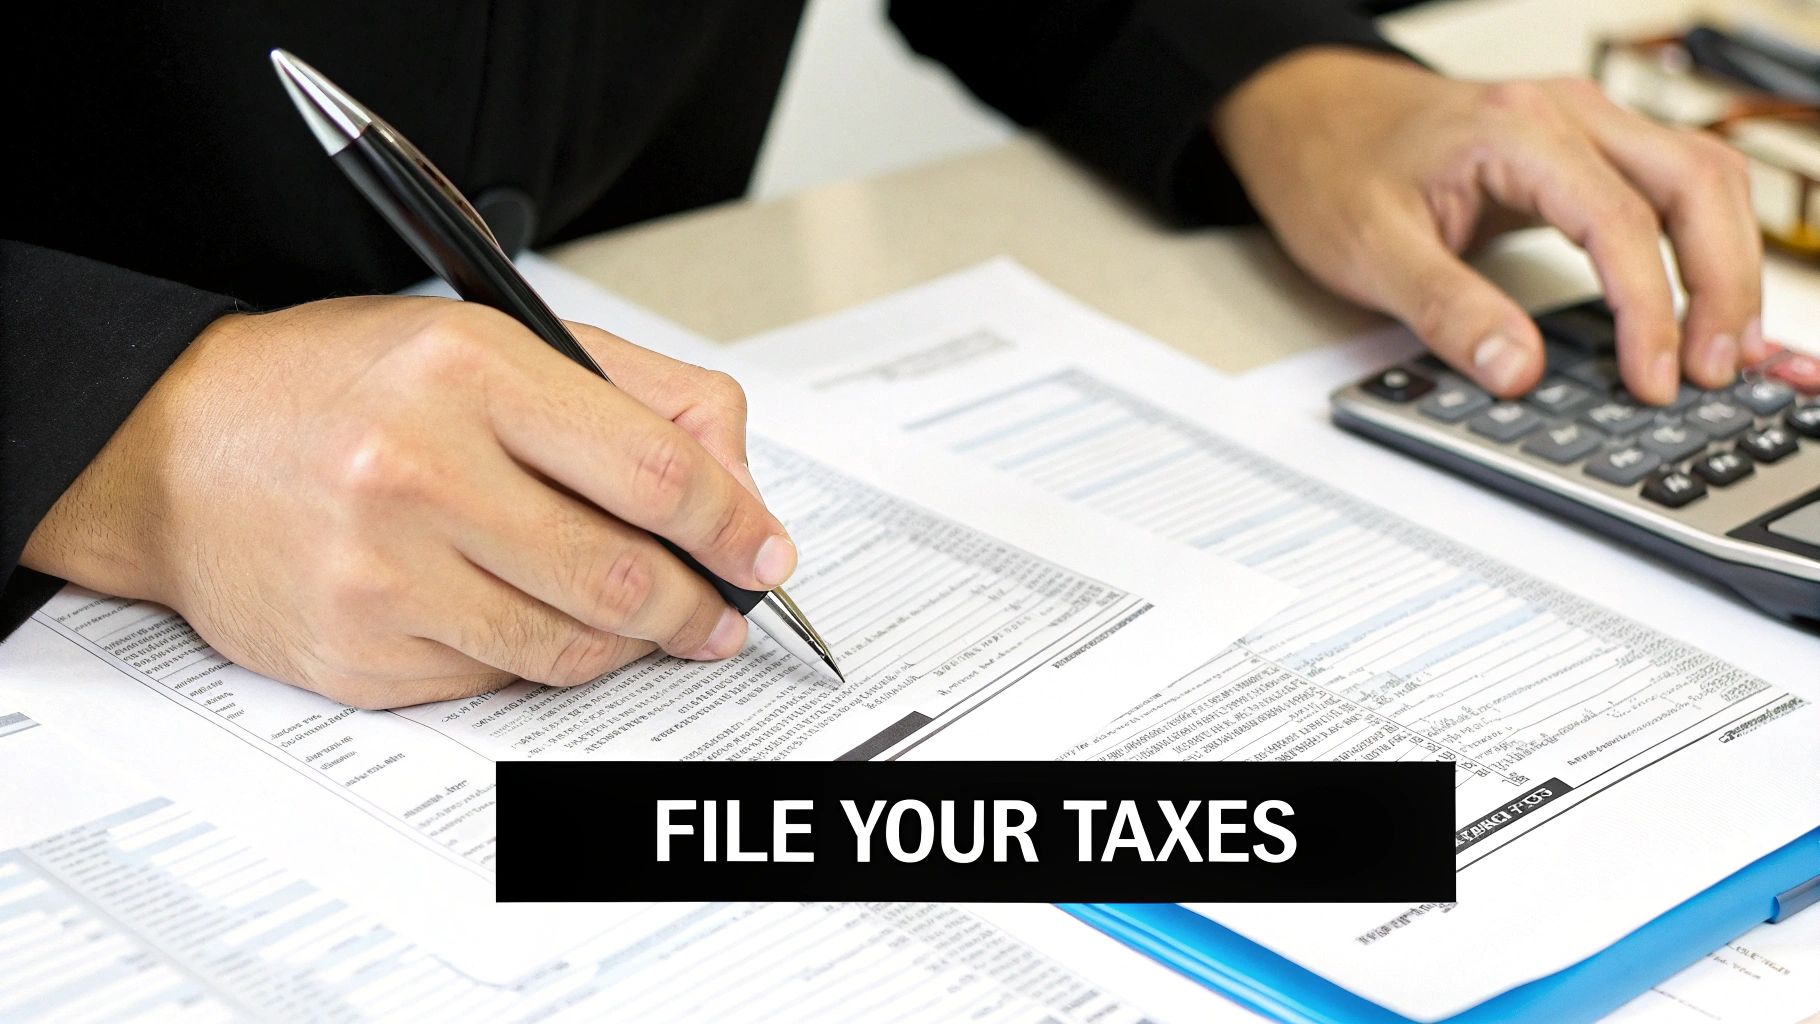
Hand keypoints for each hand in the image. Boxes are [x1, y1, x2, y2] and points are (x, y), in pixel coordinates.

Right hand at [20, 297, 795, 707]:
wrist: (174, 450)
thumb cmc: (345, 387)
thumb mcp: (496, 340)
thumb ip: (639, 396)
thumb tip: (738, 488)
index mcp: (470, 369)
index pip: (656, 469)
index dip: (735, 524)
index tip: (763, 553)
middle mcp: (420, 469)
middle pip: (623, 577)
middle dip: (697, 606)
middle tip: (719, 611)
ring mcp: (382, 572)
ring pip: (570, 648)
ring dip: (631, 646)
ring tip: (644, 622)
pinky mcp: (357, 653)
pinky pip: (498, 681)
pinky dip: (539, 660)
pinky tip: (531, 620)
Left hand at [1215, 49, 1763, 403]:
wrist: (1312, 116)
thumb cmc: (1335, 167)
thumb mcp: (1369, 250)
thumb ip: (1445, 311)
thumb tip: (1517, 370)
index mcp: (1515, 130)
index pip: (1618, 221)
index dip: (1647, 311)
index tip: (1652, 378)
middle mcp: (1565, 113)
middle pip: (1693, 183)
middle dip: (1721, 282)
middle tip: (1715, 368)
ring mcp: (1582, 124)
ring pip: (1699, 176)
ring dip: (1724, 259)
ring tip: (1724, 346)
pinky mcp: (1583, 149)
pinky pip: (1672, 184)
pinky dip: (1699, 239)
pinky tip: (1700, 298)